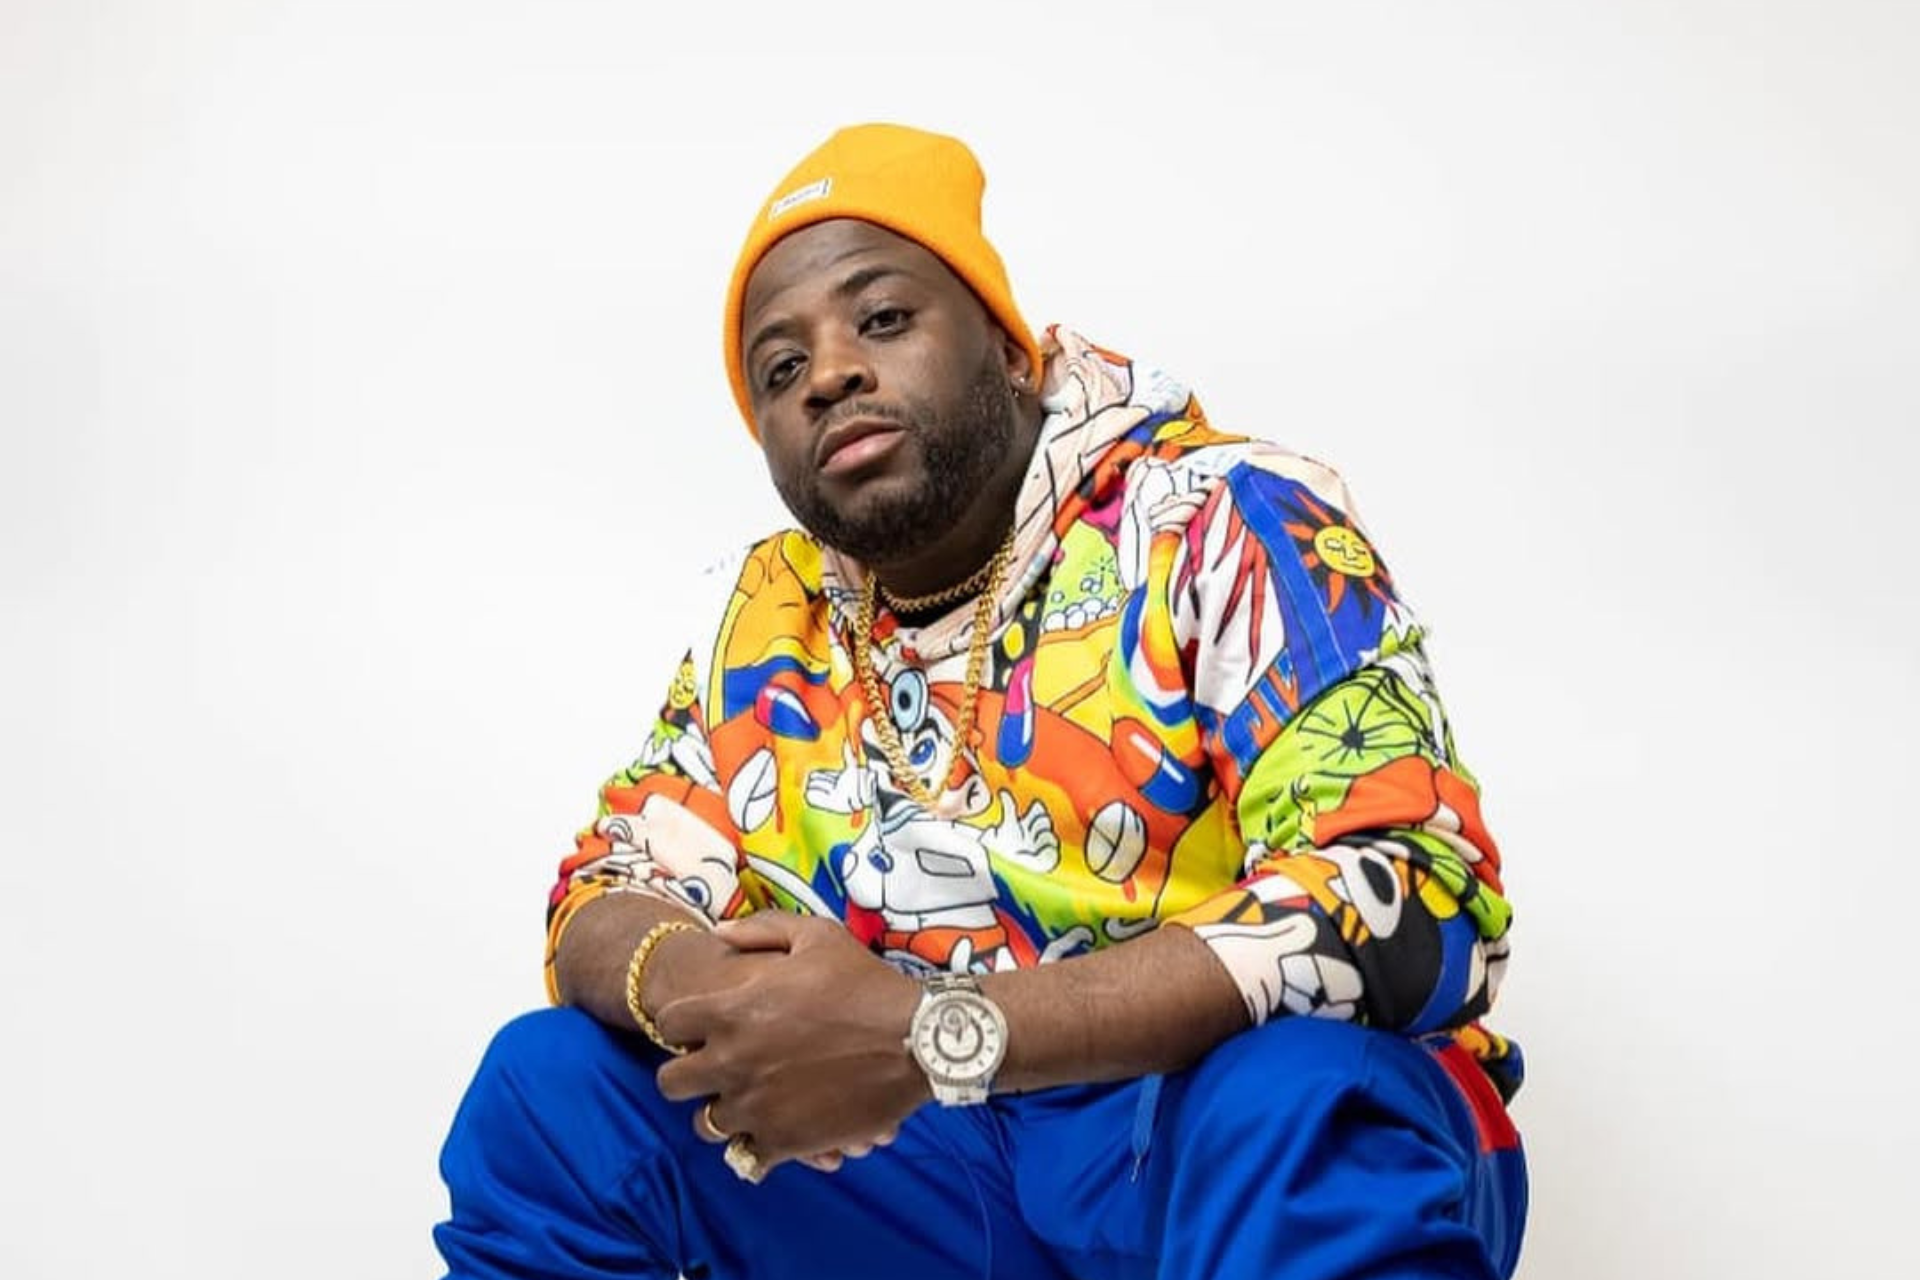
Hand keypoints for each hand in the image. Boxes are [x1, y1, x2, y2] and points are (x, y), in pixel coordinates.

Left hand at [653, 913, 927, 1174]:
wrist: (916, 1039)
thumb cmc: (865, 983)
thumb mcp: (816, 936)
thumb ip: (760, 930)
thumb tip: (717, 934)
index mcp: (732, 1010)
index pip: (667, 1025)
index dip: (683, 1025)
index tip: (705, 1028)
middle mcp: (732, 1061)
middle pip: (670, 1084)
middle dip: (689, 1074)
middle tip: (717, 1069)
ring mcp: (756, 1107)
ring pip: (704, 1125)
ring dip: (720, 1111)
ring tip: (748, 1101)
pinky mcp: (784, 1141)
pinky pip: (745, 1157)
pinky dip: (755, 1145)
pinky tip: (774, 1128)